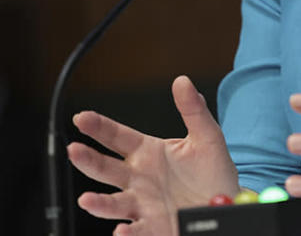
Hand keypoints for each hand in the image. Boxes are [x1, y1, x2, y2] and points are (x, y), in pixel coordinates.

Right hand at [68, 75, 239, 235]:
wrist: (226, 203)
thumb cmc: (213, 170)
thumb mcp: (207, 137)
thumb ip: (194, 111)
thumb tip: (183, 81)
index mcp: (148, 152)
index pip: (117, 137)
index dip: (99, 127)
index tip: (81, 117)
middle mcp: (139, 178)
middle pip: (106, 169)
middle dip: (88, 160)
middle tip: (74, 150)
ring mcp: (142, 204)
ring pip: (113, 203)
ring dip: (98, 203)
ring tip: (87, 200)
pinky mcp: (153, 226)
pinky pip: (136, 230)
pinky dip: (127, 233)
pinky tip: (121, 231)